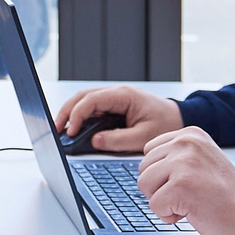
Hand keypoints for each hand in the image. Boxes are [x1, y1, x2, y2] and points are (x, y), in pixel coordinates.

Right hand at [53, 84, 180, 153]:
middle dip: (66, 112)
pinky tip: (74, 127)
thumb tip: (95, 141)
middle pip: (82, 96)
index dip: (77, 115)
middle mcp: (117, 93)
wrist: (179, 119)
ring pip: (84, 100)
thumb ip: (118, 140)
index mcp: (124, 96)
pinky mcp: (114, 105)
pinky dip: (80, 116)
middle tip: (56, 130)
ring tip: (61, 130)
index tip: (71, 131)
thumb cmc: (166, 124)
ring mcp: (114, 98)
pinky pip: (92, 107)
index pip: (91, 100)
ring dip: (71, 113)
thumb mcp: (143, 137)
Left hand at [135, 128, 234, 234]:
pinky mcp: (180, 185)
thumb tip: (146, 164)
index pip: (149, 152)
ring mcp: (183, 163)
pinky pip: (154, 206)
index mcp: (190, 134)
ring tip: (191, 200)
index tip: (188, 180)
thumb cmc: (227, 194)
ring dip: (164, 201)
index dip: (163, 174)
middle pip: (143, 169)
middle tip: (191, 193)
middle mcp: (186, 143)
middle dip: (160, 188)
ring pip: (145, 186)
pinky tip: (193, 210)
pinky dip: (169, 216)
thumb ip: (176, 156)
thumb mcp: (202, 159)